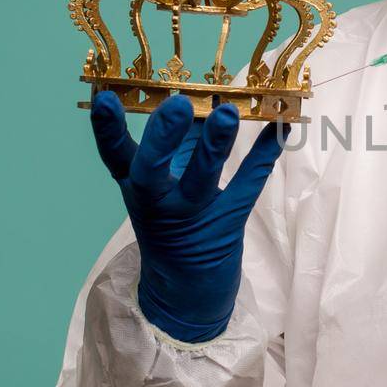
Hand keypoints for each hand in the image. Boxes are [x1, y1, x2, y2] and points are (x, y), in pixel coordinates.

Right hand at [90, 92, 286, 341]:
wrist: (186, 290)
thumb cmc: (176, 222)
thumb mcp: (168, 182)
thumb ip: (182, 140)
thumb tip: (203, 95)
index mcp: (136, 186)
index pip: (115, 155)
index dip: (107, 128)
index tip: (106, 97)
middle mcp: (158, 203)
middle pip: (151, 171)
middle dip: (163, 138)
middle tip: (176, 106)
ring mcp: (192, 216)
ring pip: (200, 181)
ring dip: (214, 146)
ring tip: (228, 114)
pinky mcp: (226, 225)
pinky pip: (246, 188)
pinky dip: (264, 156)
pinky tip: (280, 128)